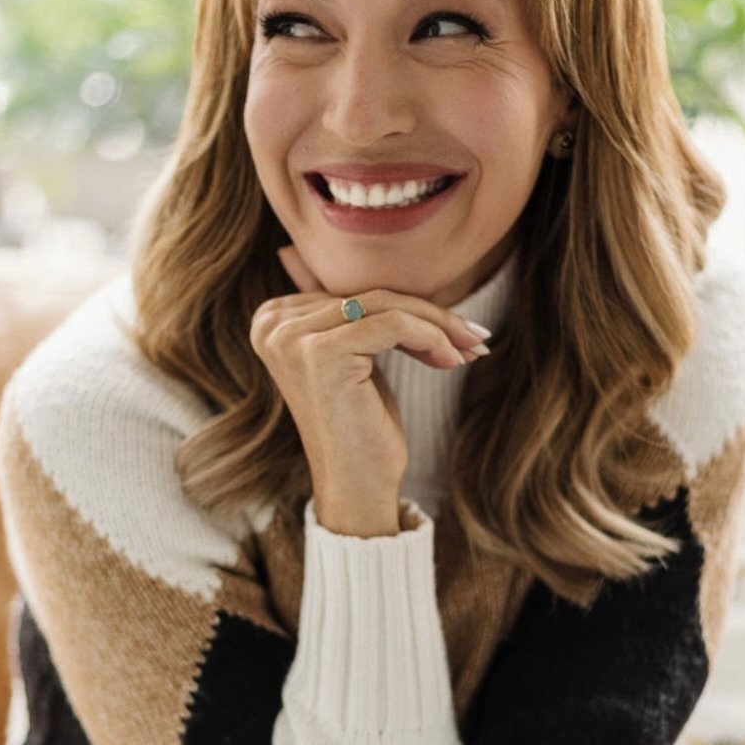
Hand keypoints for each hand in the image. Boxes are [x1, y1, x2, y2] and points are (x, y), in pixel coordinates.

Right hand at [251, 239, 492, 515]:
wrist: (356, 485)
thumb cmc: (360, 425)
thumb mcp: (355, 357)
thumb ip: (354, 310)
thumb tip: (392, 259)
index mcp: (270, 319)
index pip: (351, 292)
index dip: (408, 308)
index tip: (454, 330)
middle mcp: (271, 324)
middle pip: (368, 295)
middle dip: (429, 315)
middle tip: (475, 336)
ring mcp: (291, 338)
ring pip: (384, 305)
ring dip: (438, 326)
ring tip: (471, 348)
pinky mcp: (321, 352)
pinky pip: (391, 323)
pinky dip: (430, 337)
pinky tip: (452, 360)